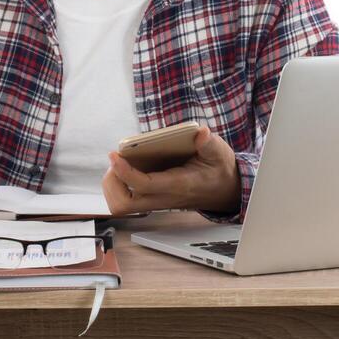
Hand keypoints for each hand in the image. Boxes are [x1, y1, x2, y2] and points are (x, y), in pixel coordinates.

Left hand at [102, 125, 239, 215]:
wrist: (225, 191)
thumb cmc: (218, 170)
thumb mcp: (218, 153)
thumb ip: (208, 143)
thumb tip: (200, 133)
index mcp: (178, 185)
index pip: (144, 185)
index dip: (124, 171)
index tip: (114, 154)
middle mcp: (164, 197)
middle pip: (125, 204)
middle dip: (112, 182)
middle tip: (116, 160)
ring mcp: (157, 202)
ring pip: (122, 206)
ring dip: (112, 186)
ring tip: (118, 163)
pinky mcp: (153, 200)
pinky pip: (127, 201)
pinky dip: (118, 186)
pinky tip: (125, 168)